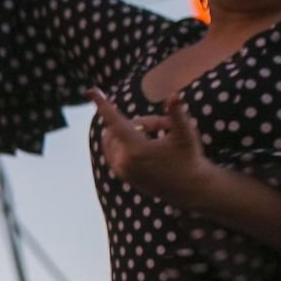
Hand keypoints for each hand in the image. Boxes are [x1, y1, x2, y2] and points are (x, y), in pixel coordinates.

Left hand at [90, 88, 212, 207]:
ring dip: (134, 132)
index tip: (91, 91)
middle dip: (140, 122)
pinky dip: (127, 143)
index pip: (114, 121)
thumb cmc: (189, 158)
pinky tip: (148, 143)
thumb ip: (177, 113)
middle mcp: (123, 161)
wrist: (189, 189)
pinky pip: (114, 151)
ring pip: (117, 139)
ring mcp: (121, 170)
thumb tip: (174, 94)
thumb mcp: (186, 134)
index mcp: (135, 149)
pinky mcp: (122, 176)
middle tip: (165, 125)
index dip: (103, 104)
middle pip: (121, 128)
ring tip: (160, 137)